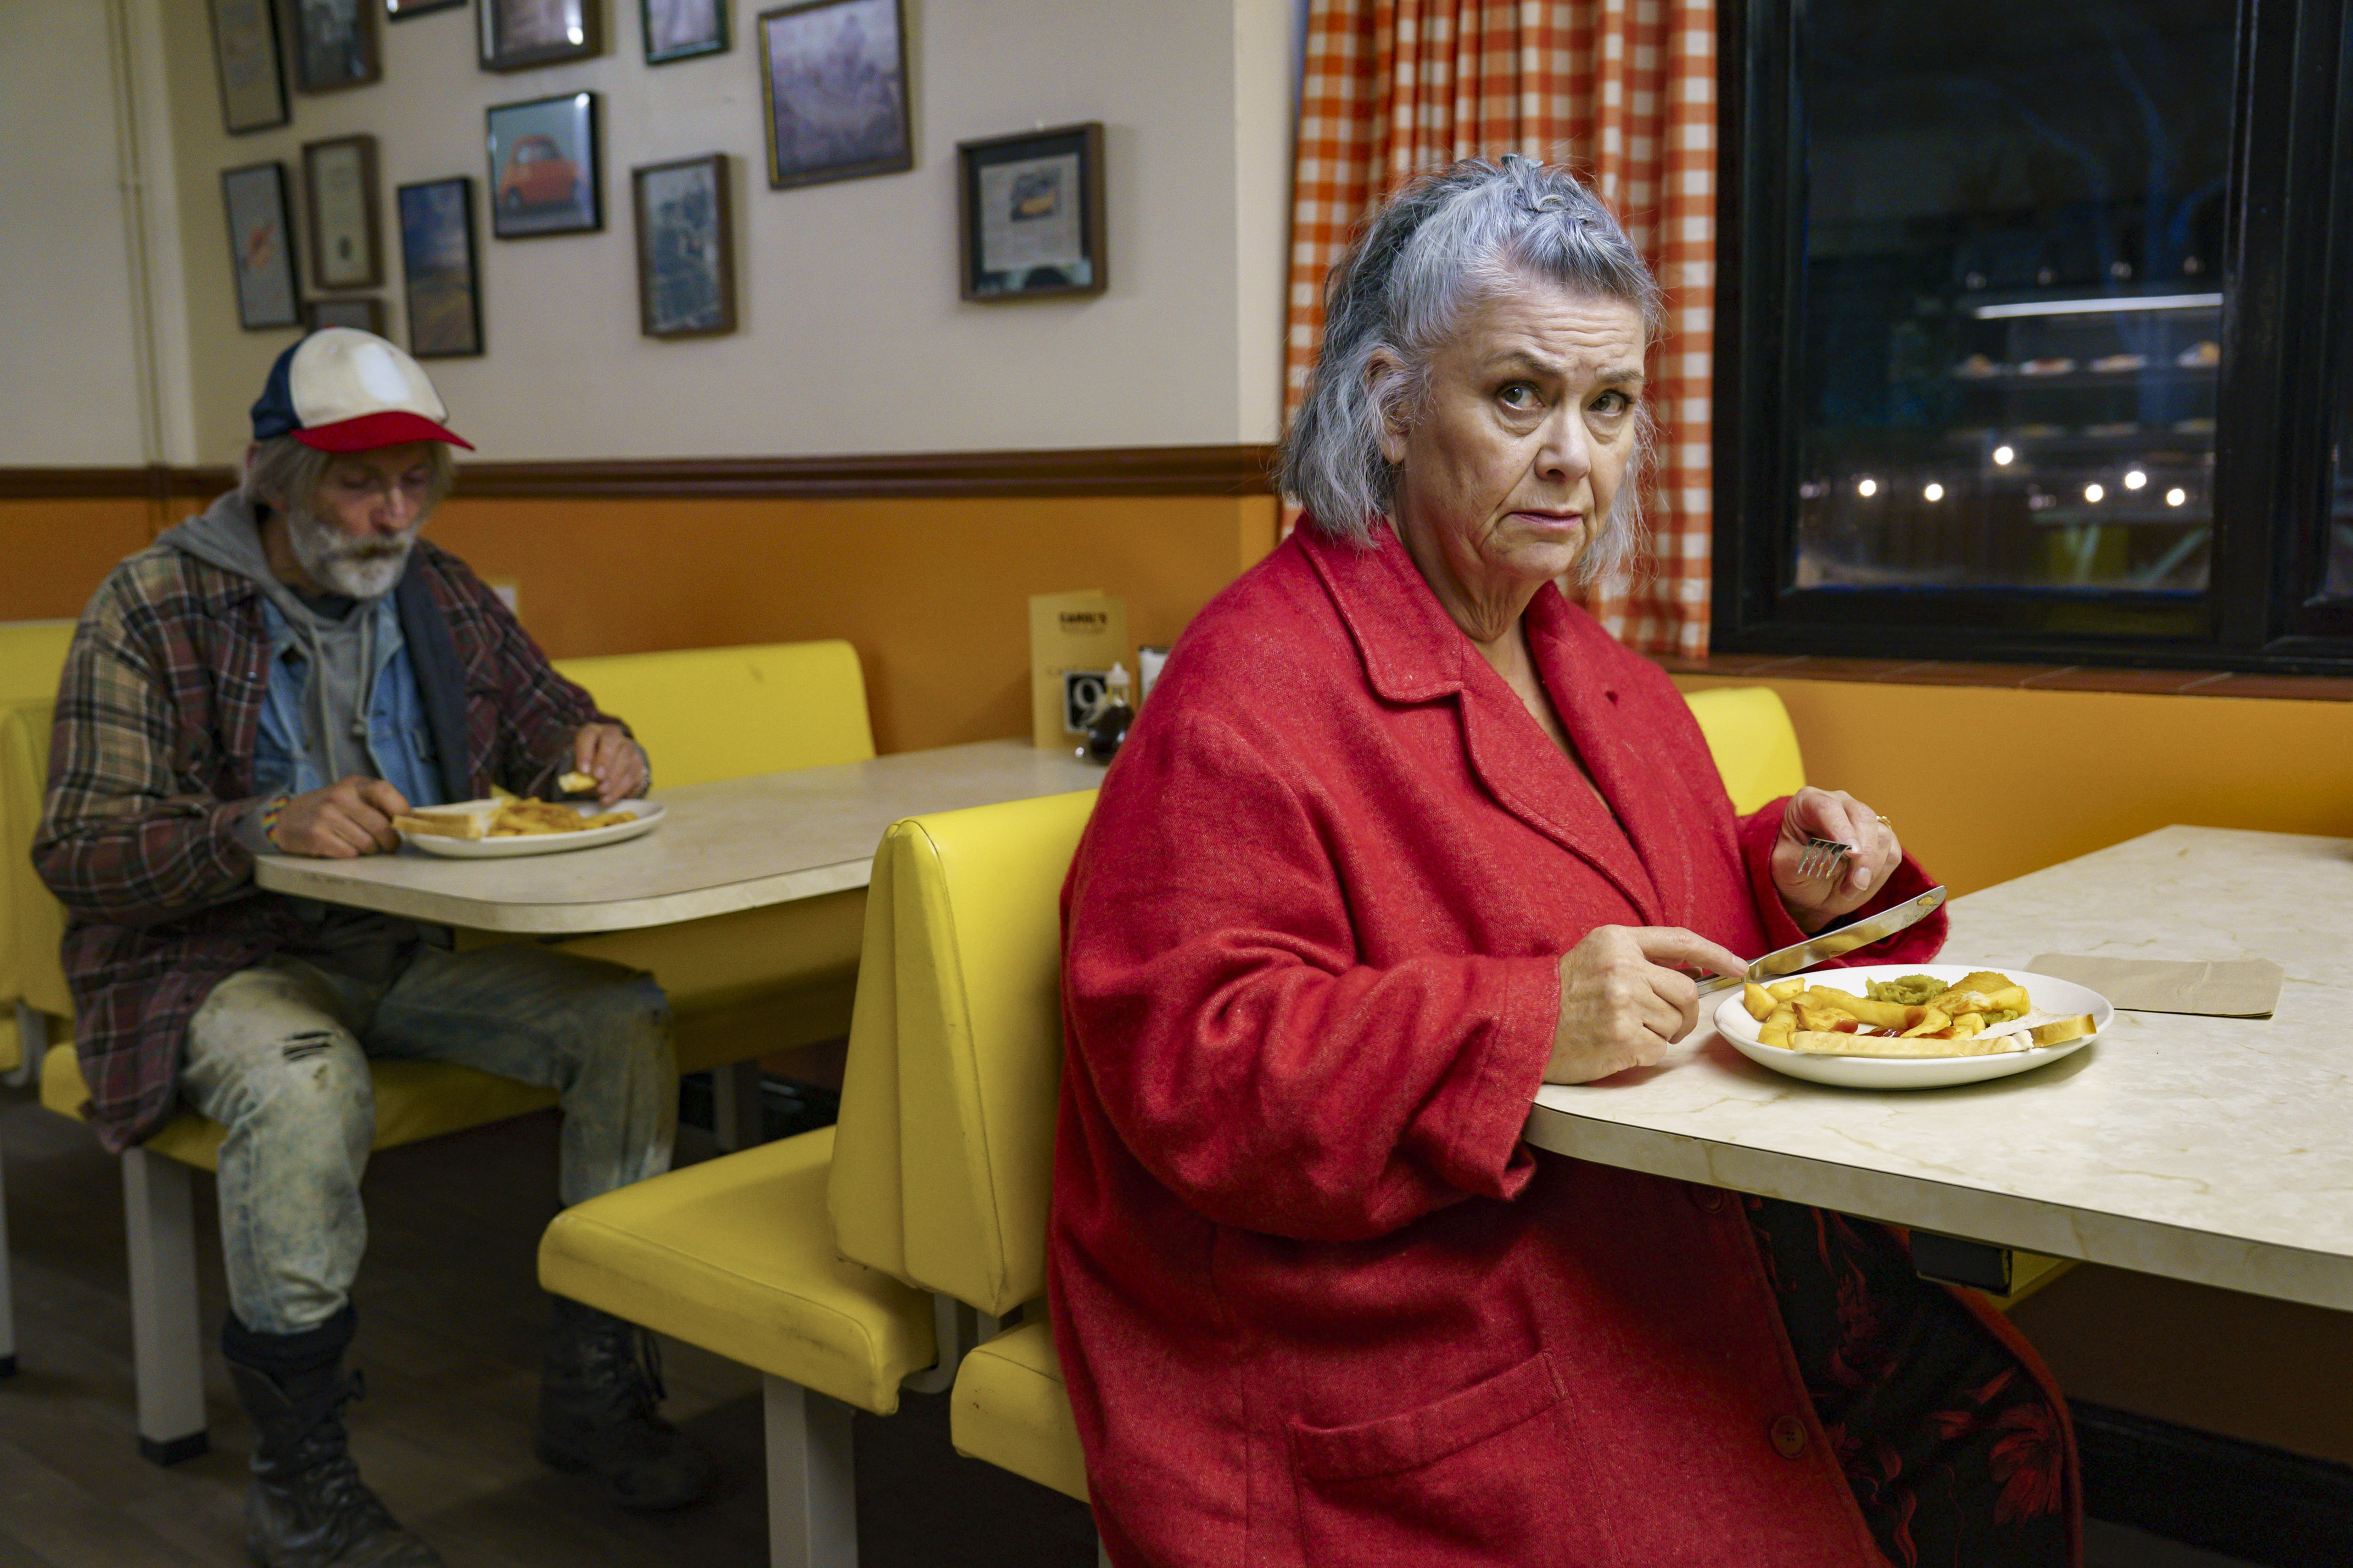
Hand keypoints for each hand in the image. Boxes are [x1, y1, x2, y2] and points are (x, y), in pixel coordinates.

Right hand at [270, 776, 408, 858]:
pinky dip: (351, 855)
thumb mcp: (352, 797)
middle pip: (381, 825)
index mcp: (354, 785)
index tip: (408, 825)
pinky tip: (342, 847)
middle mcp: (340, 797)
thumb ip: (378, 804)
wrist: (287, 818)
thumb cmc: (330, 810)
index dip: (402, 811)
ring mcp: (326, 815)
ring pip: (367, 843)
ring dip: (370, 850)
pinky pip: (349, 853)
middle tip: (390, 846)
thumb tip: (411, 821)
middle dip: (391, 841)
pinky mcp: (316, 835)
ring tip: (361, 845)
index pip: (385, 792)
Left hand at [572, 723, 646, 804]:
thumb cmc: (589, 766)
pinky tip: (607, 798)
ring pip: (625, 757)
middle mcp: (613, 735)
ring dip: (613, 776)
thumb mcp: (580, 767)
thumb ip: (579, 774)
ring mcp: (628, 747)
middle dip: (605, 759)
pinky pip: (632, 774)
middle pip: (611, 740)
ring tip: (602, 791)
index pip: (588, 735)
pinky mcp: (638, 763)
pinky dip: (619, 789)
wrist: (608, 768)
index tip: (583, 771)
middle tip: (598, 777)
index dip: (585, 752)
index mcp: (593, 732)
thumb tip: (582, 784)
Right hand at [1548, 926, 1747, 1083]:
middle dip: (1684, 1012)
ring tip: (1626, 1030)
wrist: (1523, 1024)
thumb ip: (1639, 955)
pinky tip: (1620, 1047)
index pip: (1681, 941)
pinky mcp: (1622, 1038)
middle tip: (1665, 1022)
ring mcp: (1624, 1003)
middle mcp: (1623, 967)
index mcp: (1618, 940)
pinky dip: (1646, 1053)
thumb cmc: (1561, 993)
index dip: (1716, 953)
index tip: (1739, 968)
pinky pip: (1660, 1049)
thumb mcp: (1596, 954)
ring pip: (1675, 1023)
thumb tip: (1693, 970)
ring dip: (1659, 1033)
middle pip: (1686, 991)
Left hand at [1771, 787, 1901, 932]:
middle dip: (1864, 852)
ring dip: (1869, 868)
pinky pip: (1891, 851)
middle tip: (1858, 881)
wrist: (1810, 890)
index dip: (1840, 828)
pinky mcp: (1882, 838)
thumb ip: (1804, 859)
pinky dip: (1877, 873)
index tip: (1850, 853)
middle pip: (1862, 816)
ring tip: (1847, 890)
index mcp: (1808, 802)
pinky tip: (1857, 886)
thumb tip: (1832, 857)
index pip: (1826, 807)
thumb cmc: (1794, 872)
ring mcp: (1864, 819)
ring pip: (1881, 835)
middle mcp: (1840, 804)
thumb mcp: (1786, 868)